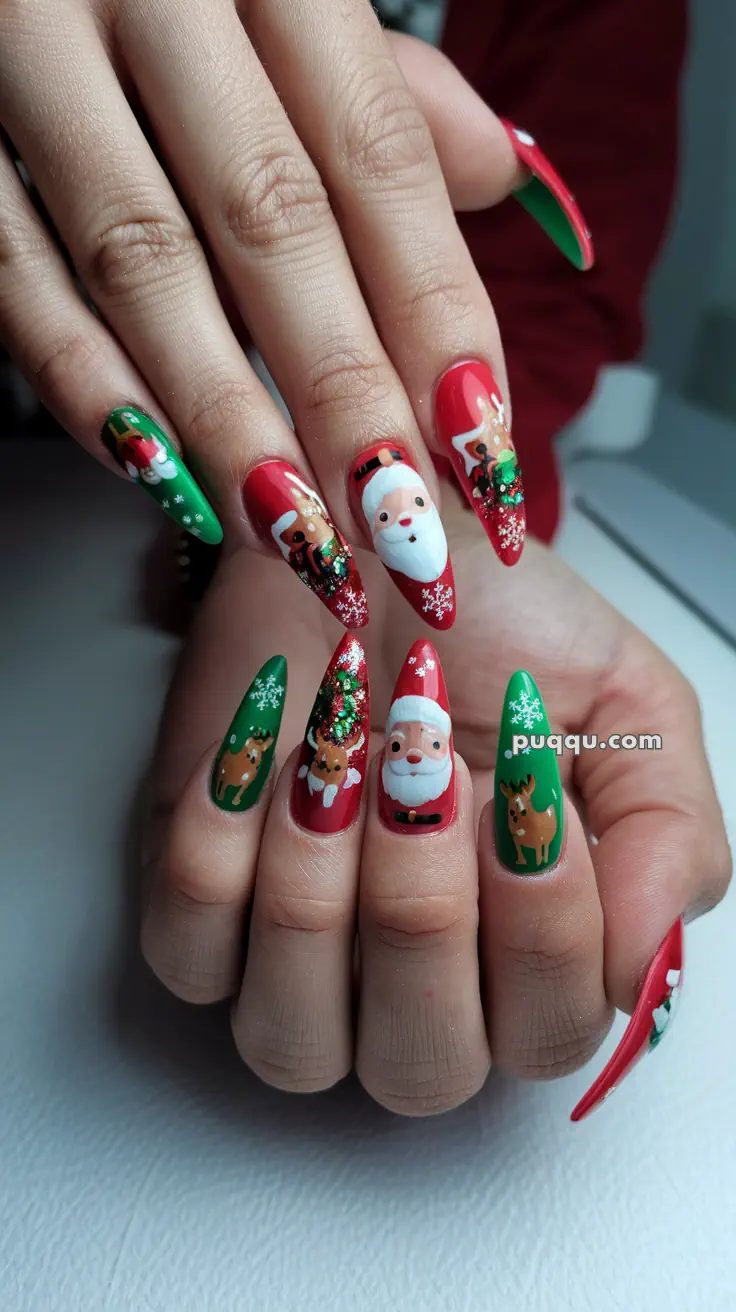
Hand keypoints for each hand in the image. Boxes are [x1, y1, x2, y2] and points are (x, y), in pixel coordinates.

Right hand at [0, 8, 588, 624]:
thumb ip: (388, 90)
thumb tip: (505, 179)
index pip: (379, 158)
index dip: (436, 313)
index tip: (479, 449)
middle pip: (274, 221)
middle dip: (345, 394)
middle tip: (398, 524)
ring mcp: (33, 53)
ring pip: (143, 260)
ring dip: (227, 416)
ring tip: (297, 535)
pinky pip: (11, 267)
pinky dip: (84, 379)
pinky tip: (159, 473)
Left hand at [140, 492, 730, 1115]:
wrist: (370, 541)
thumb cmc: (494, 630)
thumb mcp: (631, 709)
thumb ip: (668, 837)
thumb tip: (645, 965)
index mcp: (526, 956)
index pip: (547, 1034)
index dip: (543, 928)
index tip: (528, 785)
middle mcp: (411, 987)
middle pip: (420, 1067)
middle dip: (424, 913)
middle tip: (430, 773)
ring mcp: (295, 965)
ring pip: (291, 1040)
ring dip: (318, 887)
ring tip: (342, 757)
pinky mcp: (197, 913)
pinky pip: (188, 952)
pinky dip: (223, 847)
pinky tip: (270, 753)